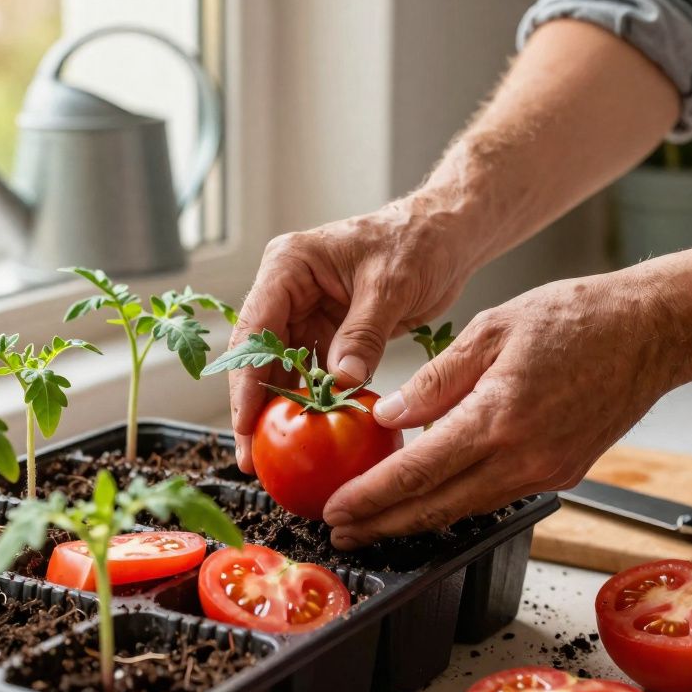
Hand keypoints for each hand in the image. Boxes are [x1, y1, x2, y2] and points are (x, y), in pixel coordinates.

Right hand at [228, 196, 483, 472]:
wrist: (446, 235)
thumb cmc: (417, 241)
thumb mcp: (390, 286)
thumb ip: (363, 334)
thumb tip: (341, 382)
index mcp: (288, 266)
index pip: (255, 329)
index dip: (246, 381)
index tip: (245, 423)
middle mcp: (289, 290)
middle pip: (259, 356)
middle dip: (255, 407)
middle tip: (252, 456)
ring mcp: (307, 312)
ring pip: (282, 370)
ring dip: (281, 410)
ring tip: (274, 455)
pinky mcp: (329, 332)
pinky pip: (313, 373)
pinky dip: (313, 402)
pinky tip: (311, 433)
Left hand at [322, 270, 687, 548]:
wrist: (652, 331)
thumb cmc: (576, 318)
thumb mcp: (491, 330)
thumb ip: (436, 380)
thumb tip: (389, 415)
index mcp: (498, 419)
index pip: (418, 473)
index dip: (371, 497)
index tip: (337, 509)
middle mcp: (523, 458)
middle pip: (436, 508)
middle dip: (382, 525)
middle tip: (341, 531)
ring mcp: (546, 472)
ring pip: (465, 509)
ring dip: (415, 520)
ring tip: (373, 522)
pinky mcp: (561, 474)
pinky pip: (494, 497)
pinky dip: (454, 503)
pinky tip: (428, 498)